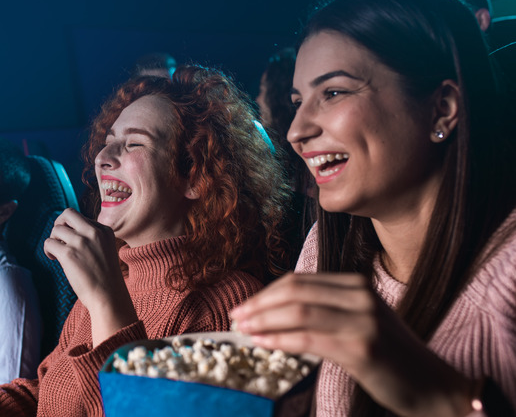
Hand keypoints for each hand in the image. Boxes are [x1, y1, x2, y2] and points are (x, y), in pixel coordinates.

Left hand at [43, 208, 136, 345]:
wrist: (109, 297)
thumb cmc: (106, 278)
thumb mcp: (106, 249)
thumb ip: (92, 238)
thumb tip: (67, 230)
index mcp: (104, 230)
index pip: (81, 218)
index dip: (73, 229)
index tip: (73, 242)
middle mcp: (93, 232)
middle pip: (68, 213)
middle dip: (59, 223)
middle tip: (59, 238)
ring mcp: (81, 242)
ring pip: (56, 229)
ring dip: (53, 240)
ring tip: (57, 253)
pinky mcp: (69, 254)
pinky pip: (49, 243)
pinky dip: (48, 250)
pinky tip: (54, 258)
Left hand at [230, 273, 474, 415]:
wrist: (433, 387)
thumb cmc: (391, 357)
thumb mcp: (361, 321)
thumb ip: (327, 309)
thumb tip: (276, 310)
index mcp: (358, 285)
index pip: (300, 280)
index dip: (266, 292)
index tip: (245, 304)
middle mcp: (361, 296)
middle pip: (295, 291)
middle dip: (259, 303)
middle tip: (236, 315)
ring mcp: (362, 320)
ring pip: (298, 311)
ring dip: (264, 319)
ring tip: (243, 328)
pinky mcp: (361, 347)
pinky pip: (308, 339)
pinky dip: (279, 339)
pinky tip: (261, 342)